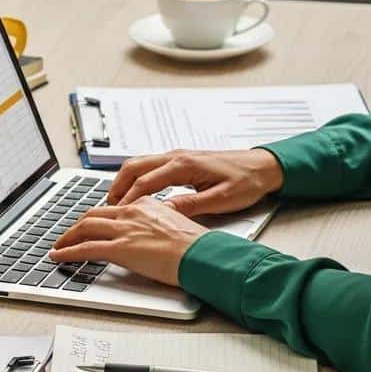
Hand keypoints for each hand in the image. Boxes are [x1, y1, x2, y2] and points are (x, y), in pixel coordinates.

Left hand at [49, 196, 207, 286]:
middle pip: (94, 214)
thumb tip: (153, 236)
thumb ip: (160, 226)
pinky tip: (59, 257)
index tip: (92, 224)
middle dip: (77, 225)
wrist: (204, 254)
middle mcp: (132, 212)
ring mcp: (125, 229)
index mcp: (147, 204)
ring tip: (59, 246)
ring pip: (85, 227)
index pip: (114, 207)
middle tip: (68, 234)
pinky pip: (85, 249)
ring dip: (67, 237)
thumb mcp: (178, 226)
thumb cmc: (198, 246)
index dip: (99, 216)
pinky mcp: (120, 249)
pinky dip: (68, 252)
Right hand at [106, 148, 283, 216]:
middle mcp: (177, 157)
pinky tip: (137, 193)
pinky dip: (137, 178)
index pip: (146, 182)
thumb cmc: (246, 181)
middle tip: (107, 207)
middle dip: (117, 186)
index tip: (117, 214)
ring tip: (117, 202)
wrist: (263, 167)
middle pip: (135, 166)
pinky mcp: (182, 161)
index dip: (129, 199)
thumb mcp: (220, 199)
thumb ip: (190, 205)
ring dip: (125, 180)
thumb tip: (163, 213)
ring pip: (140, 164)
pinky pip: (151, 166)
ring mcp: (178, 157)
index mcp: (184, 165)